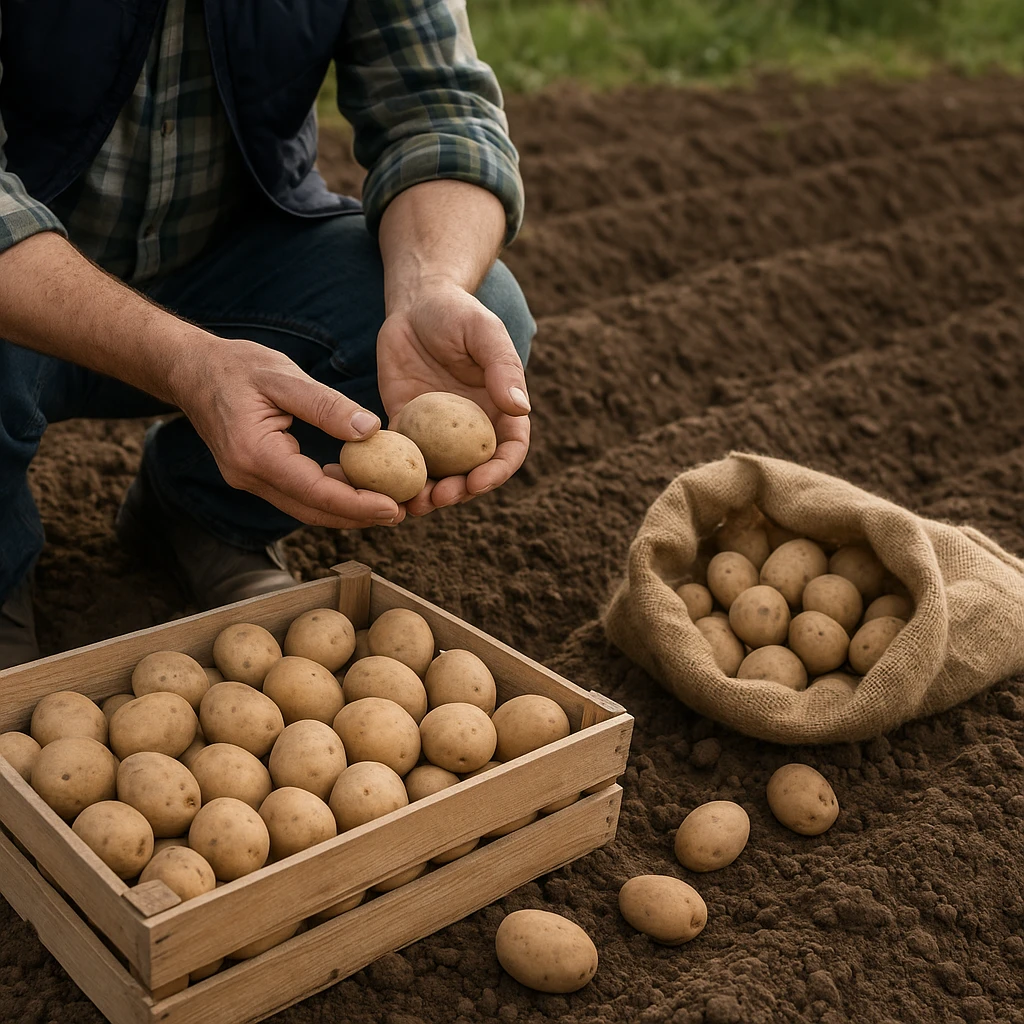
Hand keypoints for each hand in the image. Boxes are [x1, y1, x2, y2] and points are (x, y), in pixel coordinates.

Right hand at [171, 337, 406, 528]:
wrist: (190, 369)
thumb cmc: (236, 365)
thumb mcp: (283, 375)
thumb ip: (326, 405)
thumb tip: (370, 429)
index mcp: (255, 453)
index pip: (315, 492)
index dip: (357, 504)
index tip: (395, 507)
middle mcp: (249, 476)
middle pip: (312, 510)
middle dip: (358, 516)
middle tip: (402, 513)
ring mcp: (249, 480)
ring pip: (305, 507)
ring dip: (346, 510)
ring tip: (389, 504)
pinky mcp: (255, 476)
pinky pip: (297, 493)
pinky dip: (328, 494)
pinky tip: (358, 485)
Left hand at [376, 277, 530, 515]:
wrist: (415, 303)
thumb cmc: (458, 313)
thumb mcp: (484, 332)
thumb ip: (504, 368)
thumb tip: (520, 409)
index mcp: (500, 411)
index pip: (509, 451)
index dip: (497, 472)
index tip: (477, 482)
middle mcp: (472, 429)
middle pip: (472, 473)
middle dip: (459, 492)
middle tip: (439, 497)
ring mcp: (438, 432)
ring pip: (438, 474)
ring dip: (427, 494)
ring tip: (412, 504)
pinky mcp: (406, 427)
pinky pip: (402, 457)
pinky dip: (395, 476)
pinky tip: (382, 486)